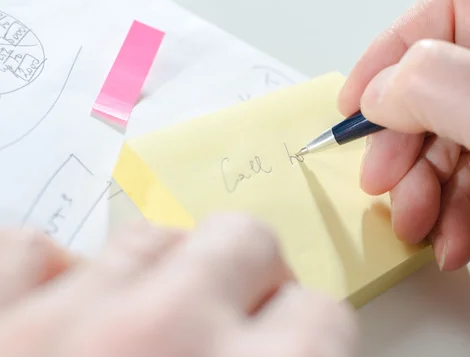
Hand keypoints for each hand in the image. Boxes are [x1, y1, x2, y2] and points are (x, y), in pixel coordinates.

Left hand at [0, 216, 356, 356]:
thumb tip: (295, 339)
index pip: (321, 314)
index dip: (306, 334)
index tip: (288, 343)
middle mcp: (161, 344)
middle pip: (244, 240)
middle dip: (245, 279)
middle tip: (222, 327)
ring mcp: (58, 328)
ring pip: (149, 238)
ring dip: (156, 279)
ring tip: (137, 336)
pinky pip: (34, 252)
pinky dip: (54, 283)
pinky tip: (59, 328)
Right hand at [339, 0, 469, 338]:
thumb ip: (447, 89)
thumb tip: (382, 89)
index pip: (453, 13)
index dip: (394, 51)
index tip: (359, 99)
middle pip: (433, 86)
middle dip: (401, 140)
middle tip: (381, 177)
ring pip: (435, 142)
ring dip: (417, 188)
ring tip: (419, 222)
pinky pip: (452, 185)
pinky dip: (441, 216)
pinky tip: (451, 240)